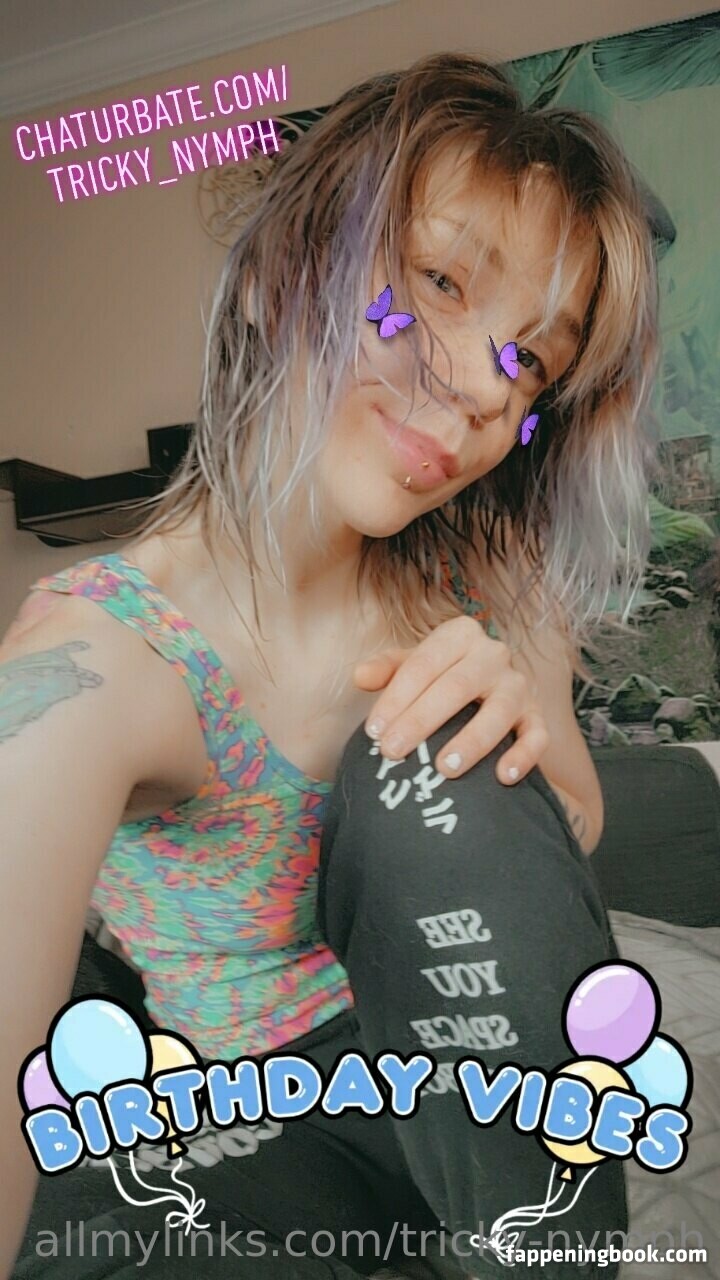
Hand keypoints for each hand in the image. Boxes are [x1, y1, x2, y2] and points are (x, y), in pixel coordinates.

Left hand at [354, 616, 548, 783]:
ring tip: (445, 769)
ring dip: (472, 741)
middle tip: (393, 752)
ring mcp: (519, 685)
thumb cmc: (440, 678)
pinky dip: (523, 755)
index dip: (396, 698)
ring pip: (499, 710)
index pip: (423, 665)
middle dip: (421, 720)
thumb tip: (359, 676)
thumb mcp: (412, 666)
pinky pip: (537, 735)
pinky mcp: (538, 715)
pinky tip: (503, 777)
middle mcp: (493, 654)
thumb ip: (386, 669)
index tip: (373, 731)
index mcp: (459, 635)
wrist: (489, 690)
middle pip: (456, 686)